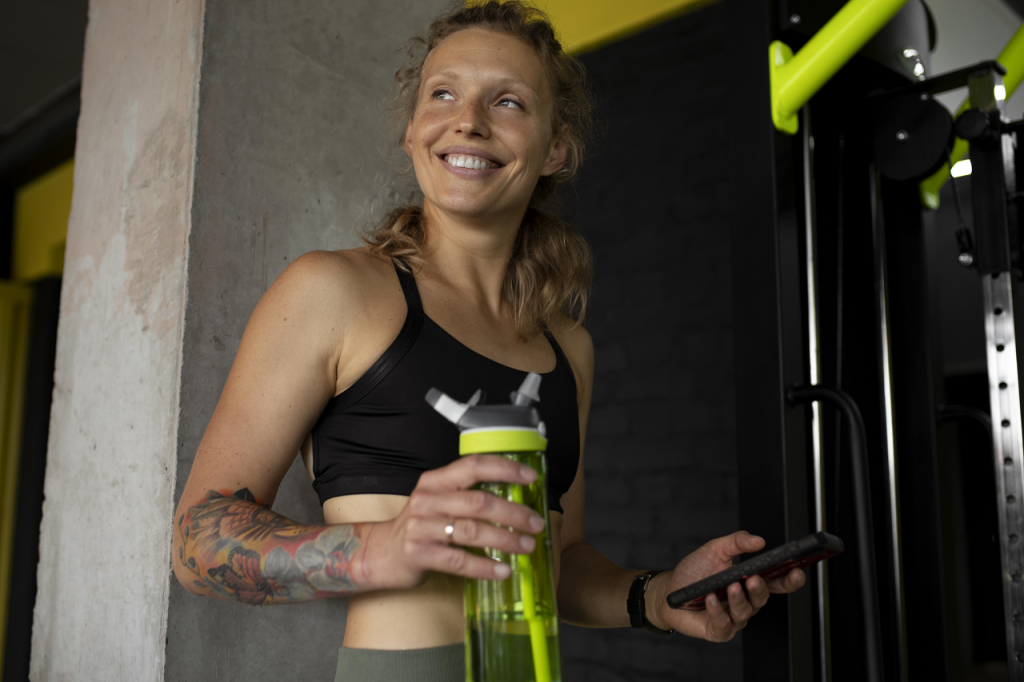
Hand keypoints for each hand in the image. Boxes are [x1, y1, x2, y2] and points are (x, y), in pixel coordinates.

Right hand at [349, 455, 545, 590]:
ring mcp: (421, 527)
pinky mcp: (419, 554)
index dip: (505, 469)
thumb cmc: (421, 526)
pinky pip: (459, 561)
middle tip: (536, 523)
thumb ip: (467, 495)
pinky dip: (485, 567)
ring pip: (472, 532)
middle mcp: (427, 500)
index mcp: (435, 481)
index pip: (473, 466)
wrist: (381, 553)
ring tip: (527, 546)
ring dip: (505, 540)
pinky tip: (503, 570)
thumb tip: (516, 498)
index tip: (531, 477)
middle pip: (478, 502)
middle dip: (513, 513)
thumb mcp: (437, 501)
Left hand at [644, 531, 805, 641]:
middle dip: (760, 589)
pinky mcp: (718, 630)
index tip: (797, 570)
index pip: (776, 583)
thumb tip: (759, 540)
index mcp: (749, 582)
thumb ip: (736, 542)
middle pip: (762, 598)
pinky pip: (723, 624)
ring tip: (731, 587)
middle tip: (753, 578)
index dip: (790, 579)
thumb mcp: (715, 549)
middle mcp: (745, 602)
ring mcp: (733, 618)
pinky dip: (717, 611)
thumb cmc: (694, 572)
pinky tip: (710, 599)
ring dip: (738, 599)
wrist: (669, 590)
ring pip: (744, 612)